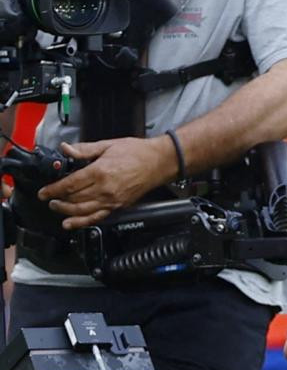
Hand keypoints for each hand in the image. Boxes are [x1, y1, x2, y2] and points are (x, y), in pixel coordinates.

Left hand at [38, 137, 172, 228]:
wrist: (160, 162)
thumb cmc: (138, 152)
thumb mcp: (109, 145)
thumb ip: (85, 149)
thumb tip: (66, 149)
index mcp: (100, 171)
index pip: (70, 184)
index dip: (53, 189)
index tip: (44, 191)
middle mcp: (104, 188)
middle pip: (73, 199)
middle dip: (57, 199)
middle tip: (49, 198)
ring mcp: (111, 199)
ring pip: (81, 210)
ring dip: (65, 211)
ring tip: (56, 207)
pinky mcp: (118, 206)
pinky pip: (96, 217)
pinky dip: (81, 222)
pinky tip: (71, 224)